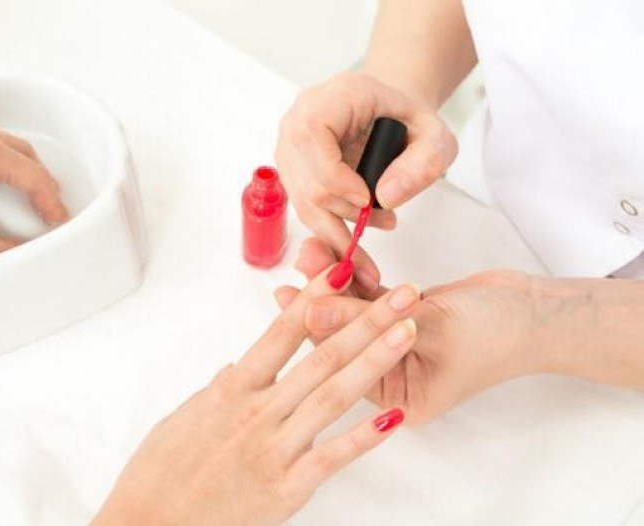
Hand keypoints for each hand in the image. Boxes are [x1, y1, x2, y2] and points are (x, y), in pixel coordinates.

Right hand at [92, 266, 420, 525]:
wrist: (147, 523)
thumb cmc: (158, 473)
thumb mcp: (183, 418)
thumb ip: (217, 391)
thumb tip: (235, 370)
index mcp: (232, 390)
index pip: (282, 332)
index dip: (315, 298)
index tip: (341, 271)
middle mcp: (258, 411)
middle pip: (321, 356)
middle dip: (366, 320)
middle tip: (402, 294)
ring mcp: (275, 448)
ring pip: (334, 396)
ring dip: (375, 361)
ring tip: (406, 333)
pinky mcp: (286, 487)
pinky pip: (332, 456)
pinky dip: (365, 437)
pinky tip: (393, 417)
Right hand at [275, 71, 456, 291]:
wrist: (388, 117)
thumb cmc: (407, 122)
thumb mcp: (435, 137)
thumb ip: (422, 163)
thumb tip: (386, 197)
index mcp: (333, 97)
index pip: (313, 134)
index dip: (335, 175)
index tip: (367, 198)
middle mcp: (300, 118)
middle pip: (308, 179)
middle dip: (348, 210)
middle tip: (387, 218)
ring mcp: (290, 146)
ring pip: (303, 200)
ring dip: (340, 225)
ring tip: (379, 223)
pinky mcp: (291, 170)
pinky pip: (303, 206)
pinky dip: (331, 225)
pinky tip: (359, 226)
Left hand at [278, 238, 540, 424]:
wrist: (537, 311)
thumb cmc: (496, 333)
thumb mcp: (428, 325)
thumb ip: (368, 318)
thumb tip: (311, 309)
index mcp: (399, 399)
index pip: (345, 363)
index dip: (315, 330)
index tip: (287, 301)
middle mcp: (394, 376)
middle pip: (345, 338)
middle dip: (320, 303)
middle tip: (293, 274)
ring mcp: (398, 347)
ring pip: (356, 315)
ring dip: (335, 285)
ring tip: (309, 255)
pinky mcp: (405, 319)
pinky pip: (373, 302)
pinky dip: (357, 282)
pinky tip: (334, 262)